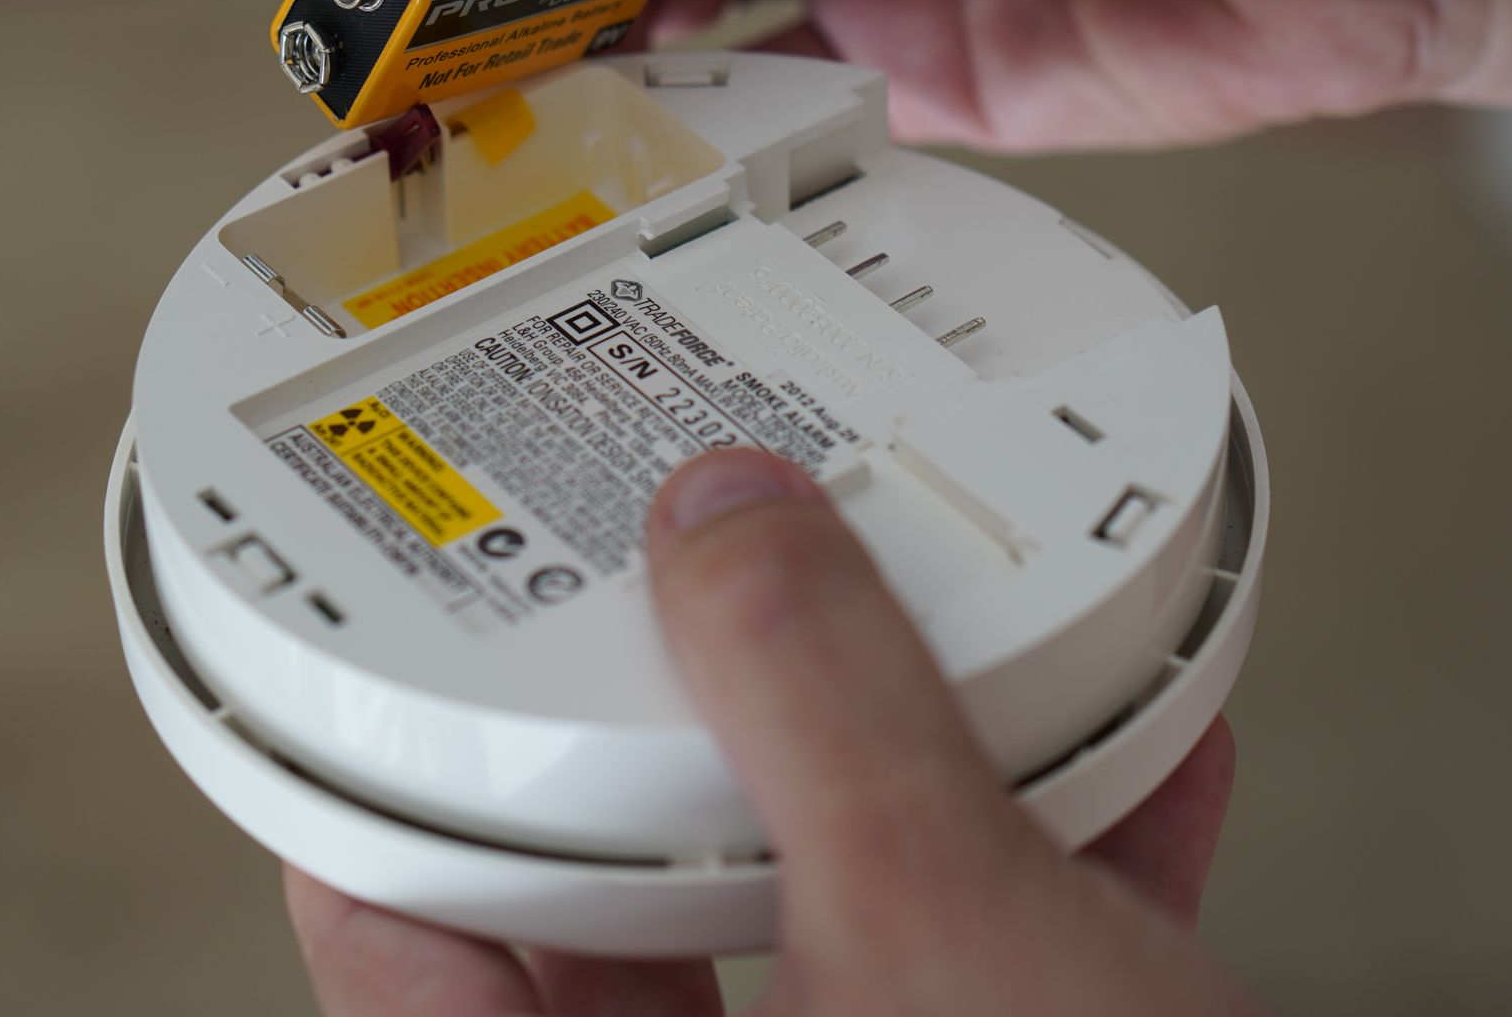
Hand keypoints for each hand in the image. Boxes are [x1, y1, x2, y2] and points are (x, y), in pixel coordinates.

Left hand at [287, 450, 1259, 1014]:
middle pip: (617, 917)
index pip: (395, 948)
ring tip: (910, 649)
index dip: (391, 789)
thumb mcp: (942, 942)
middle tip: (683, 618)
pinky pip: (984, 974)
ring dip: (892, 781)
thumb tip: (732, 537)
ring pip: (820, 935)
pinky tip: (1119, 759)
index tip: (411, 657)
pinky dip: (1047, 859)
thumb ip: (823, 714)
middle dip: (684, 744)